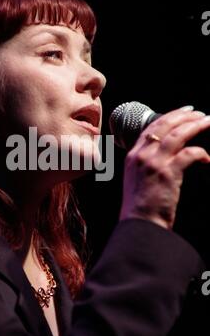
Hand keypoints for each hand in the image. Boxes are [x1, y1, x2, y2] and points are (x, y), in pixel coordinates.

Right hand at [119, 107, 209, 228]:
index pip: (152, 127)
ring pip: (178, 134)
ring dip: (196, 126)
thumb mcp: (136, 178)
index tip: (186, 111)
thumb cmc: (140, 206)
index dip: (171, 116)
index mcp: (133, 154)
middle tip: (200, 114)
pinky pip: (189, 154)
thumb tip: (168, 151)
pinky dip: (201, 153)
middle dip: (185, 116)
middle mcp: (142, 154)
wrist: (140, 223)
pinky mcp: (167, 173)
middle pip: (165, 125)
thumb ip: (147, 162)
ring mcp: (154, 163)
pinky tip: (206, 158)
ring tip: (208, 122)